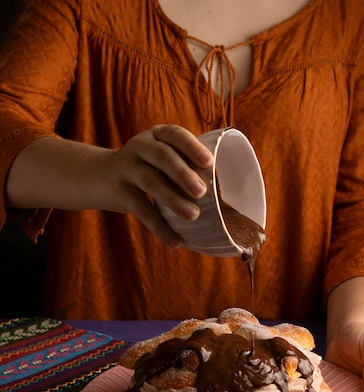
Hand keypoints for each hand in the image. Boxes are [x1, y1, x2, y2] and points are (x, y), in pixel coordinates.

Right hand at [97, 125, 212, 245]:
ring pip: (151, 181)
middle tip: (201, 192)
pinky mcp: (118, 191)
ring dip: (173, 199)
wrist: (98, 176)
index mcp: (156, 135)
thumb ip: (181, 165)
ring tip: (193, 216)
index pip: (175, 134)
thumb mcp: (158, 158)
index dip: (192, 147)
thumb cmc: (145, 169)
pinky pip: (141, 209)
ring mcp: (126, 167)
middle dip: (183, 173)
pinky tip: (175, 241)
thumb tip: (222, 194)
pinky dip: (159, 227)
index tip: (208, 162)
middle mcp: (139, 146)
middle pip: (162, 156)